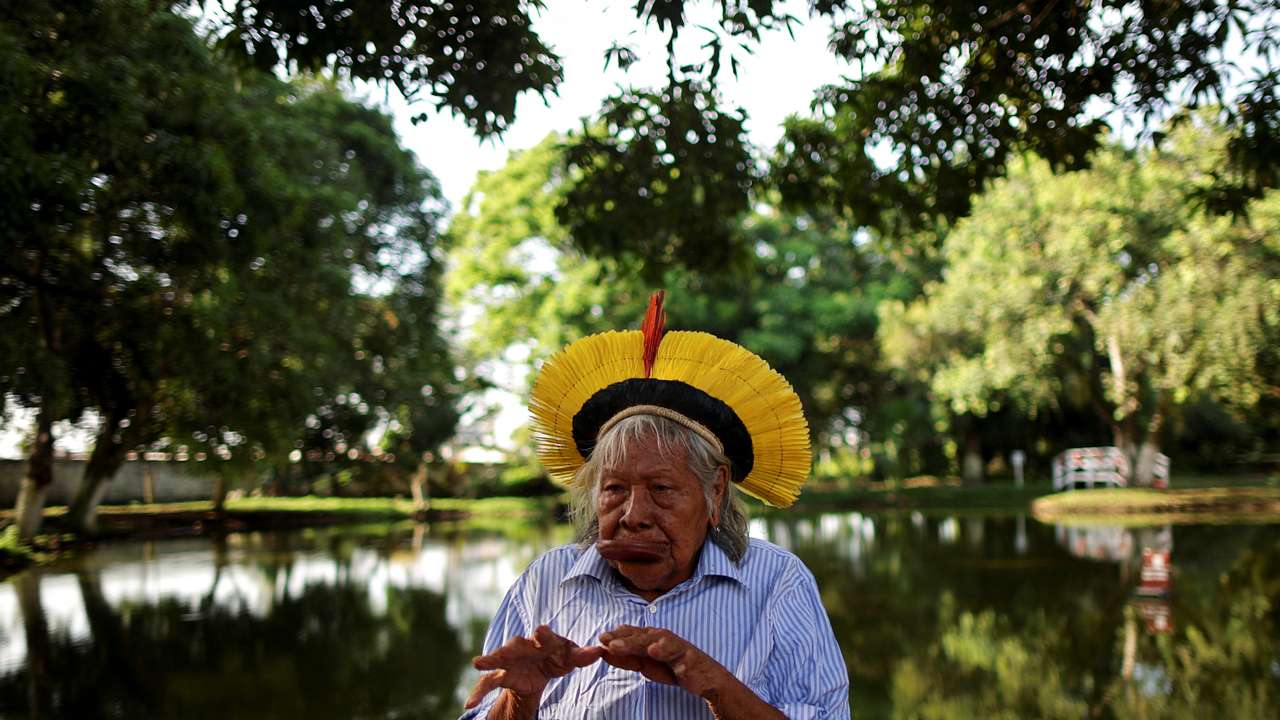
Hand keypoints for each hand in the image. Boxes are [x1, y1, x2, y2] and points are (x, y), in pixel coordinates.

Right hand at [464, 625, 602, 708]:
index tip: (541, 630)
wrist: (541, 666)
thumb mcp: (571, 658)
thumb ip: (584, 655)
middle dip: (509, 647)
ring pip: (498, 658)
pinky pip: (487, 683)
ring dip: (488, 660)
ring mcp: (510, 660)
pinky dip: (478, 692)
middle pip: (515, 645)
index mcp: (543, 640)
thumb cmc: (558, 656)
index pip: (544, 635)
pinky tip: (469, 704)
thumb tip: (601, 651)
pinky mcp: (502, 675)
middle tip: (503, 649)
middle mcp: (523, 647)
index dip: (543, 634)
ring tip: (477, 663)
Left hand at [597, 625, 727, 698]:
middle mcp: (664, 638)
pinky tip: (655, 651)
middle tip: (607, 640)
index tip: (600, 638)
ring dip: (639, 642)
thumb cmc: (674, 668)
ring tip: (624, 645)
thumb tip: (605, 652)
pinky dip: (666, 652)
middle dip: (624, 638)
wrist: (706, 679)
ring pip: (657, 641)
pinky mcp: (689, 658)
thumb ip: (628, 659)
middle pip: (641, 636)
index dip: (617, 636)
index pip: (632, 634)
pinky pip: (677, 654)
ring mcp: (677, 646)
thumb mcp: (647, 665)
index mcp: (653, 638)